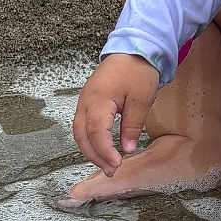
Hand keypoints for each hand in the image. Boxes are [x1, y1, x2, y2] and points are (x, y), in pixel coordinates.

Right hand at [71, 53, 160, 173]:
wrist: (133, 50)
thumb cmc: (138, 71)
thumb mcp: (141, 100)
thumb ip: (132, 125)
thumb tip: (126, 149)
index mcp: (99, 99)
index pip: (95, 132)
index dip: (104, 151)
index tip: (117, 164)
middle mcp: (86, 101)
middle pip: (82, 135)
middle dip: (95, 156)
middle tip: (111, 170)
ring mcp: (84, 100)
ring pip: (79, 132)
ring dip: (90, 150)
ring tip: (107, 164)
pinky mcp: (87, 101)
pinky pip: (82, 124)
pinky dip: (89, 139)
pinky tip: (100, 148)